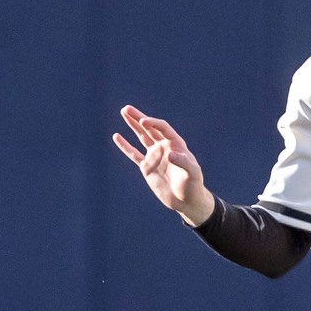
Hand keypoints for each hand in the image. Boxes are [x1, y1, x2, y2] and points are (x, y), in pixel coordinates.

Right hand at [113, 106, 215, 224]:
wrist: (186, 201)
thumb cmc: (193, 186)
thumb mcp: (192, 173)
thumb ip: (183, 162)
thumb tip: (169, 155)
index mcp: (176, 145)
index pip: (163, 128)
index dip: (153, 123)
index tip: (143, 122)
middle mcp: (164, 147)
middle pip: (150, 128)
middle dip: (139, 118)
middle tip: (127, 108)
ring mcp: (155, 156)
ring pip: (141, 137)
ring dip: (133, 125)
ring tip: (124, 112)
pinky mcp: (147, 167)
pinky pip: (133, 154)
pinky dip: (125, 146)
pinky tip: (117, 136)